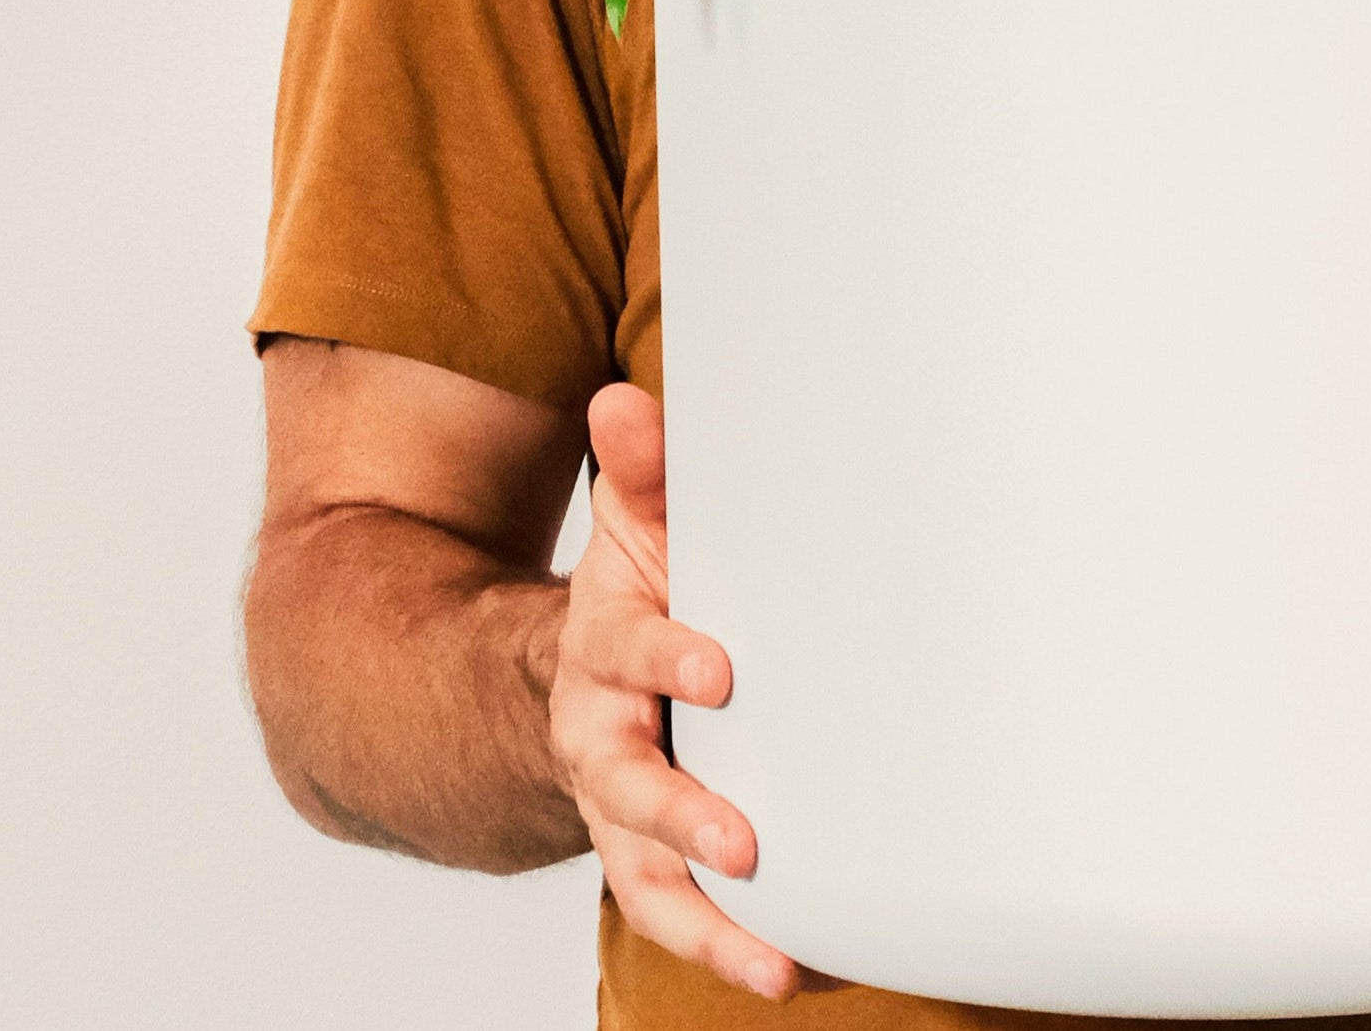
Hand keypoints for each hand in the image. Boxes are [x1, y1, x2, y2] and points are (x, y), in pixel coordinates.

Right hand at [552, 382, 799, 1000]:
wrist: (577, 679)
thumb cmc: (640, 593)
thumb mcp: (637, 523)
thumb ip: (642, 468)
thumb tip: (621, 401)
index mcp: (601, 648)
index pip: (628, 654)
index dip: (668, 660)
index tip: (721, 672)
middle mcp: (601, 742)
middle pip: (628, 789)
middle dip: (682, 815)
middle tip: (744, 839)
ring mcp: (621, 814)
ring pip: (649, 880)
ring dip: (709, 920)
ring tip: (770, 953)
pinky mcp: (649, 861)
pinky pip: (678, 917)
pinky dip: (726, 949)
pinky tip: (793, 968)